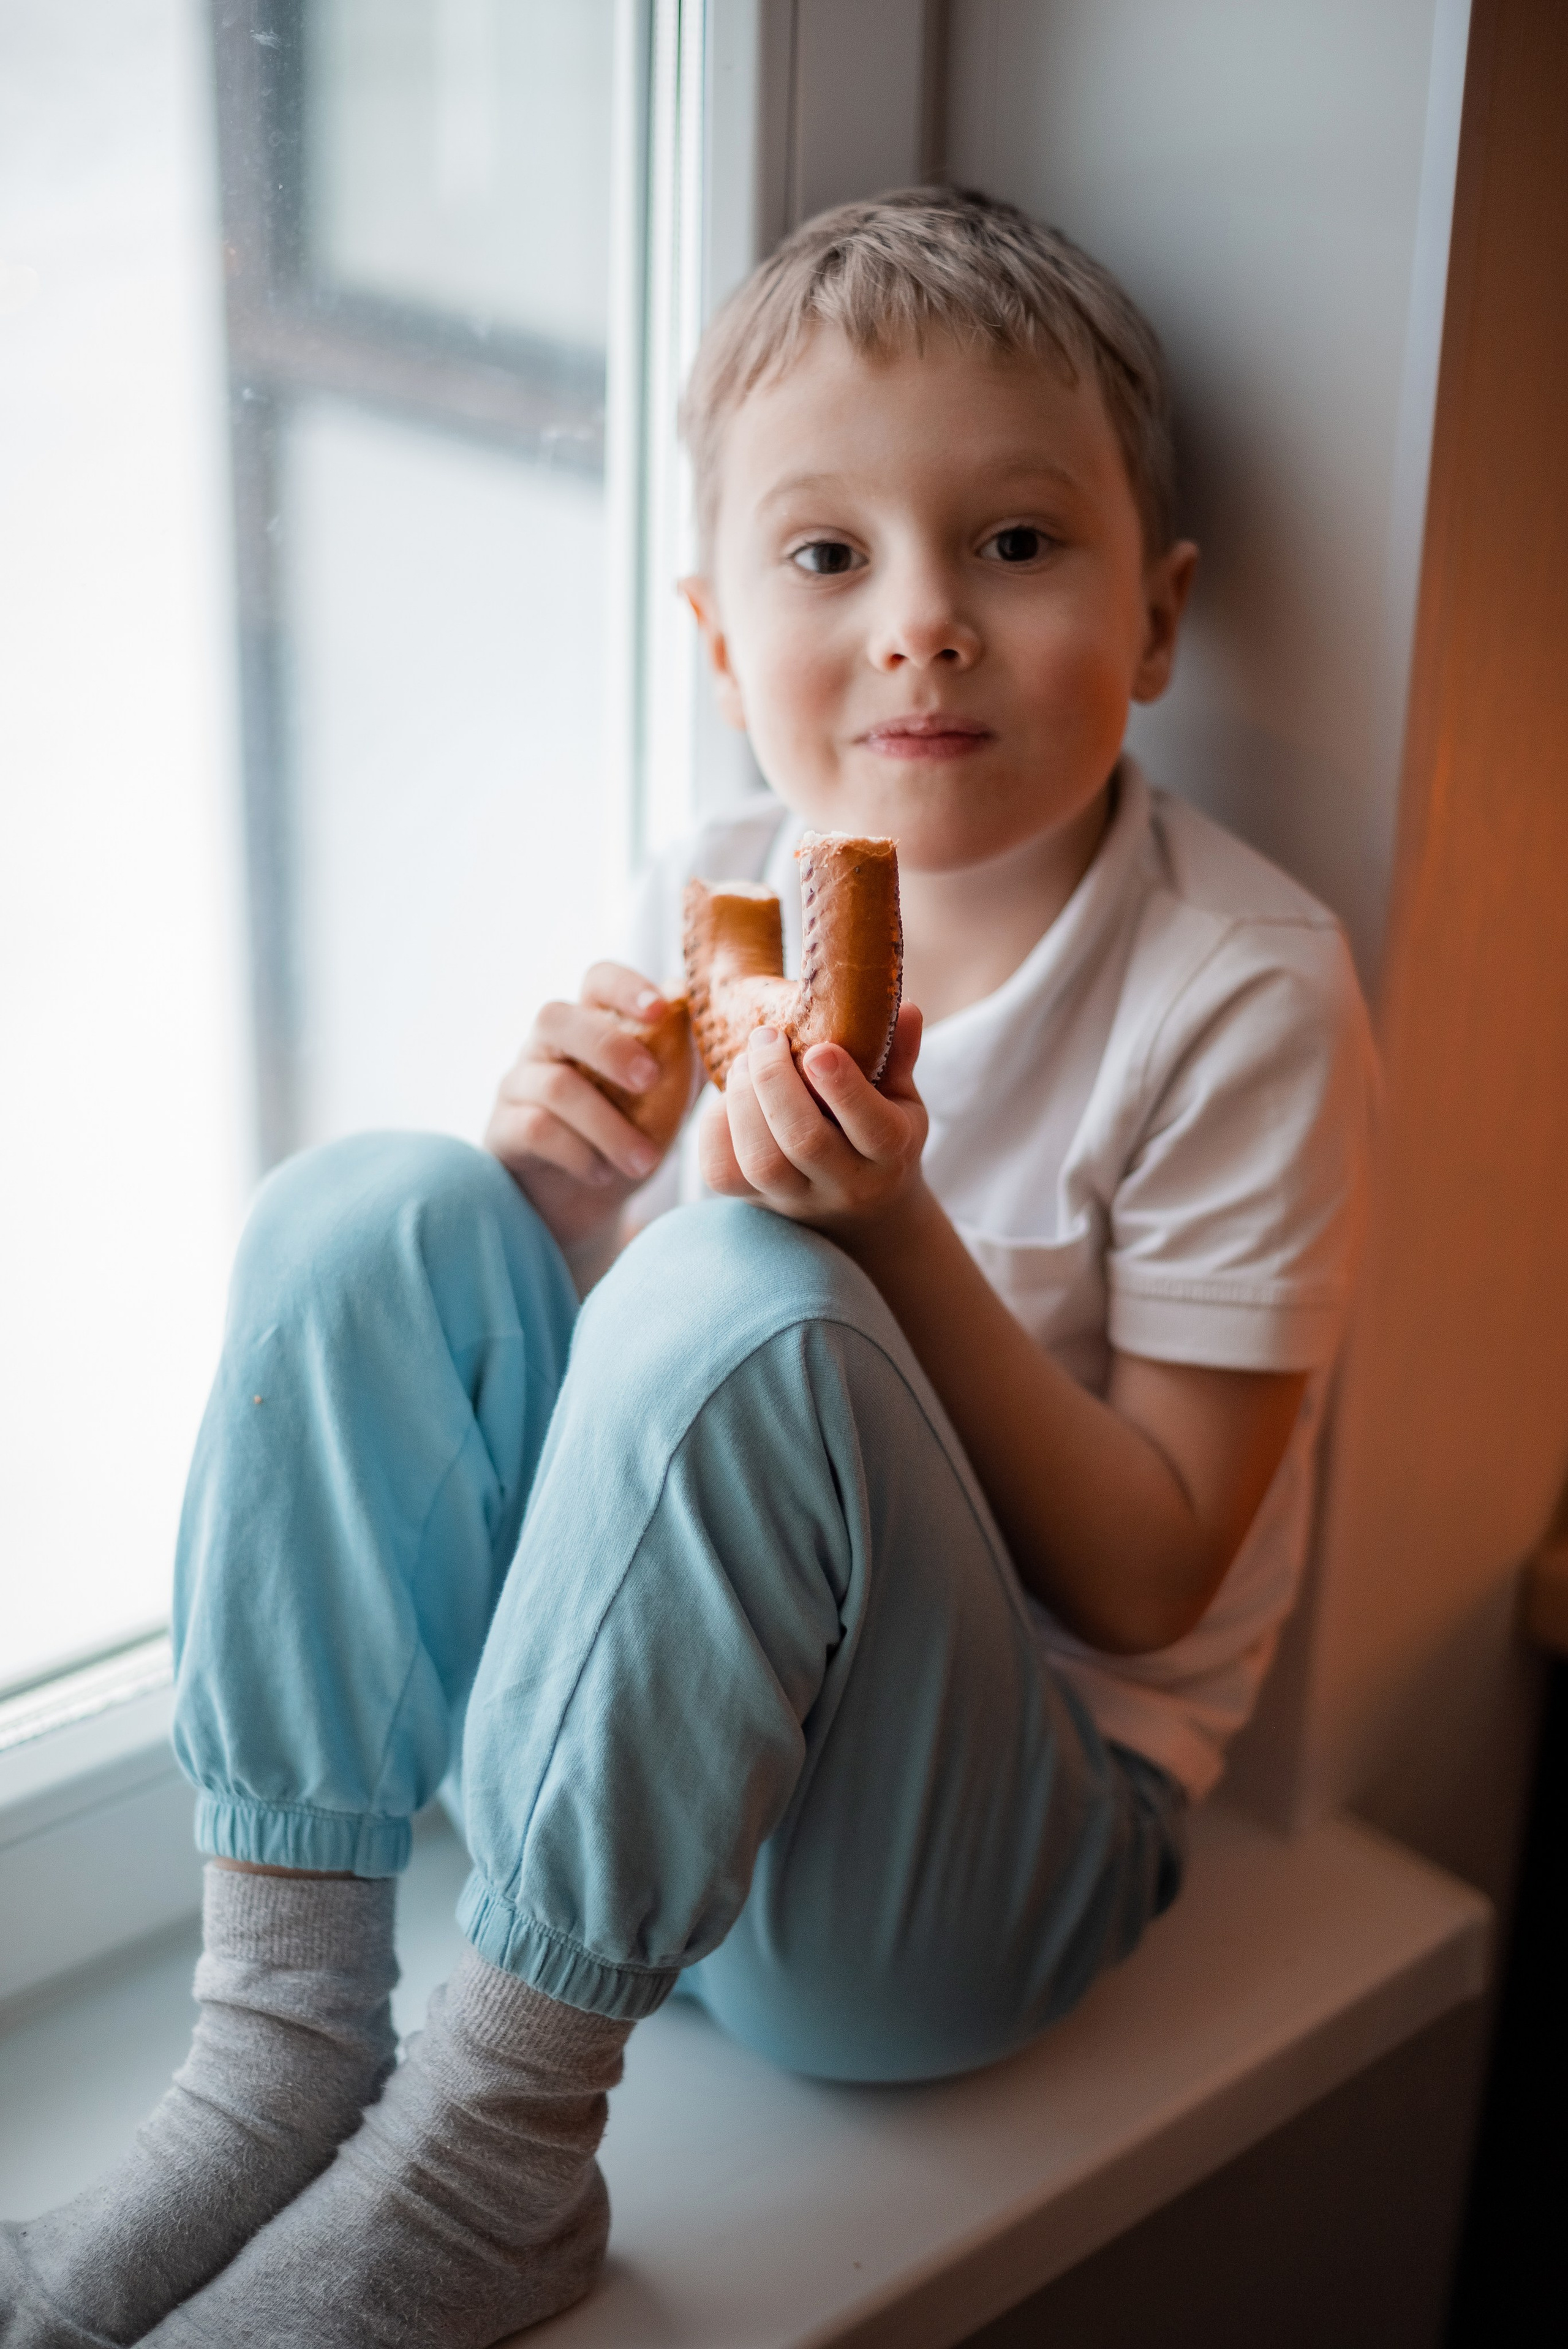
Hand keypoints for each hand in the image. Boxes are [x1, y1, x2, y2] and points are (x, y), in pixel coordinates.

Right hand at [486, 963, 674, 1253]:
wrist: (588, 1203)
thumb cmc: (631, 1134)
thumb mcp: (668, 1096)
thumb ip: (685, 1056)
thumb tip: (711, 1010)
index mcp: (591, 1023)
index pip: (597, 979)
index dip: (625, 986)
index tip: (660, 1009)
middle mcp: (546, 1045)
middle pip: (556, 1017)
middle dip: (609, 1047)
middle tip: (651, 1082)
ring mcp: (518, 1085)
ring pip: (553, 1085)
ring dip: (607, 1125)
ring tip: (645, 1161)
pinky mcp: (503, 1130)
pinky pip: (535, 1129)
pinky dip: (578, 1153)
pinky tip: (604, 1173)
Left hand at [699, 1002, 928, 1243]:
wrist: (861, 1209)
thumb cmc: (879, 1133)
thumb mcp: (901, 1097)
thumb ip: (899, 1054)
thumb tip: (905, 1009)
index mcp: (892, 1154)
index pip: (875, 1130)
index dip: (845, 1089)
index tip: (819, 1048)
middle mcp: (847, 1185)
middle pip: (806, 1142)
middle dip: (776, 1081)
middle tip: (765, 1037)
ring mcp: (797, 1199)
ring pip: (762, 1162)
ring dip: (744, 1101)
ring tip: (743, 1062)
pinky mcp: (753, 1201)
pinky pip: (722, 1172)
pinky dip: (716, 1126)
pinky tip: (728, 1096)